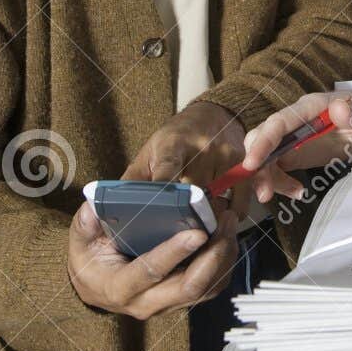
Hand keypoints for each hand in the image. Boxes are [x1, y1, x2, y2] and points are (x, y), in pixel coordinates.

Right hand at [67, 198, 239, 319]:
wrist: (96, 286)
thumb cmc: (90, 260)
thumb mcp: (80, 240)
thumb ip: (85, 224)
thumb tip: (94, 207)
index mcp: (120, 288)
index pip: (151, 272)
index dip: (174, 253)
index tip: (197, 232)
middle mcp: (147, 303)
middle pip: (189, 287)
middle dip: (213, 254)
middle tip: (224, 221)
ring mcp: (167, 305)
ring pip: (206, 289)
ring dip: (224, 257)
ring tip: (229, 223)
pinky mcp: (181, 300)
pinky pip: (212, 287)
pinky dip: (225, 263)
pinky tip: (227, 236)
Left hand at [122, 102, 250, 218]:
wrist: (211, 114)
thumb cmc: (174, 139)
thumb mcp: (148, 153)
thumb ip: (133, 181)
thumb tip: (110, 211)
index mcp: (171, 146)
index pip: (167, 170)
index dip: (163, 190)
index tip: (158, 211)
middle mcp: (200, 148)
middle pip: (194, 195)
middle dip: (185, 218)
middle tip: (175, 236)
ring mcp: (223, 154)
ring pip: (216, 202)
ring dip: (207, 219)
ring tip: (196, 227)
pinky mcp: (242, 162)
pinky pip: (239, 200)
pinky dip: (230, 214)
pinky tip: (219, 218)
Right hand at [242, 91, 351, 203]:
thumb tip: (339, 110)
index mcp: (308, 107)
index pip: (278, 122)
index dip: (263, 142)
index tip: (251, 164)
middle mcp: (293, 121)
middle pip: (261, 138)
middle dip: (257, 166)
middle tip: (265, 194)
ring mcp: (289, 137)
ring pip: (264, 157)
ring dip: (268, 179)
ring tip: (295, 193)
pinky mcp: (290, 153)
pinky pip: (274, 168)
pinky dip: (280, 183)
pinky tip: (298, 191)